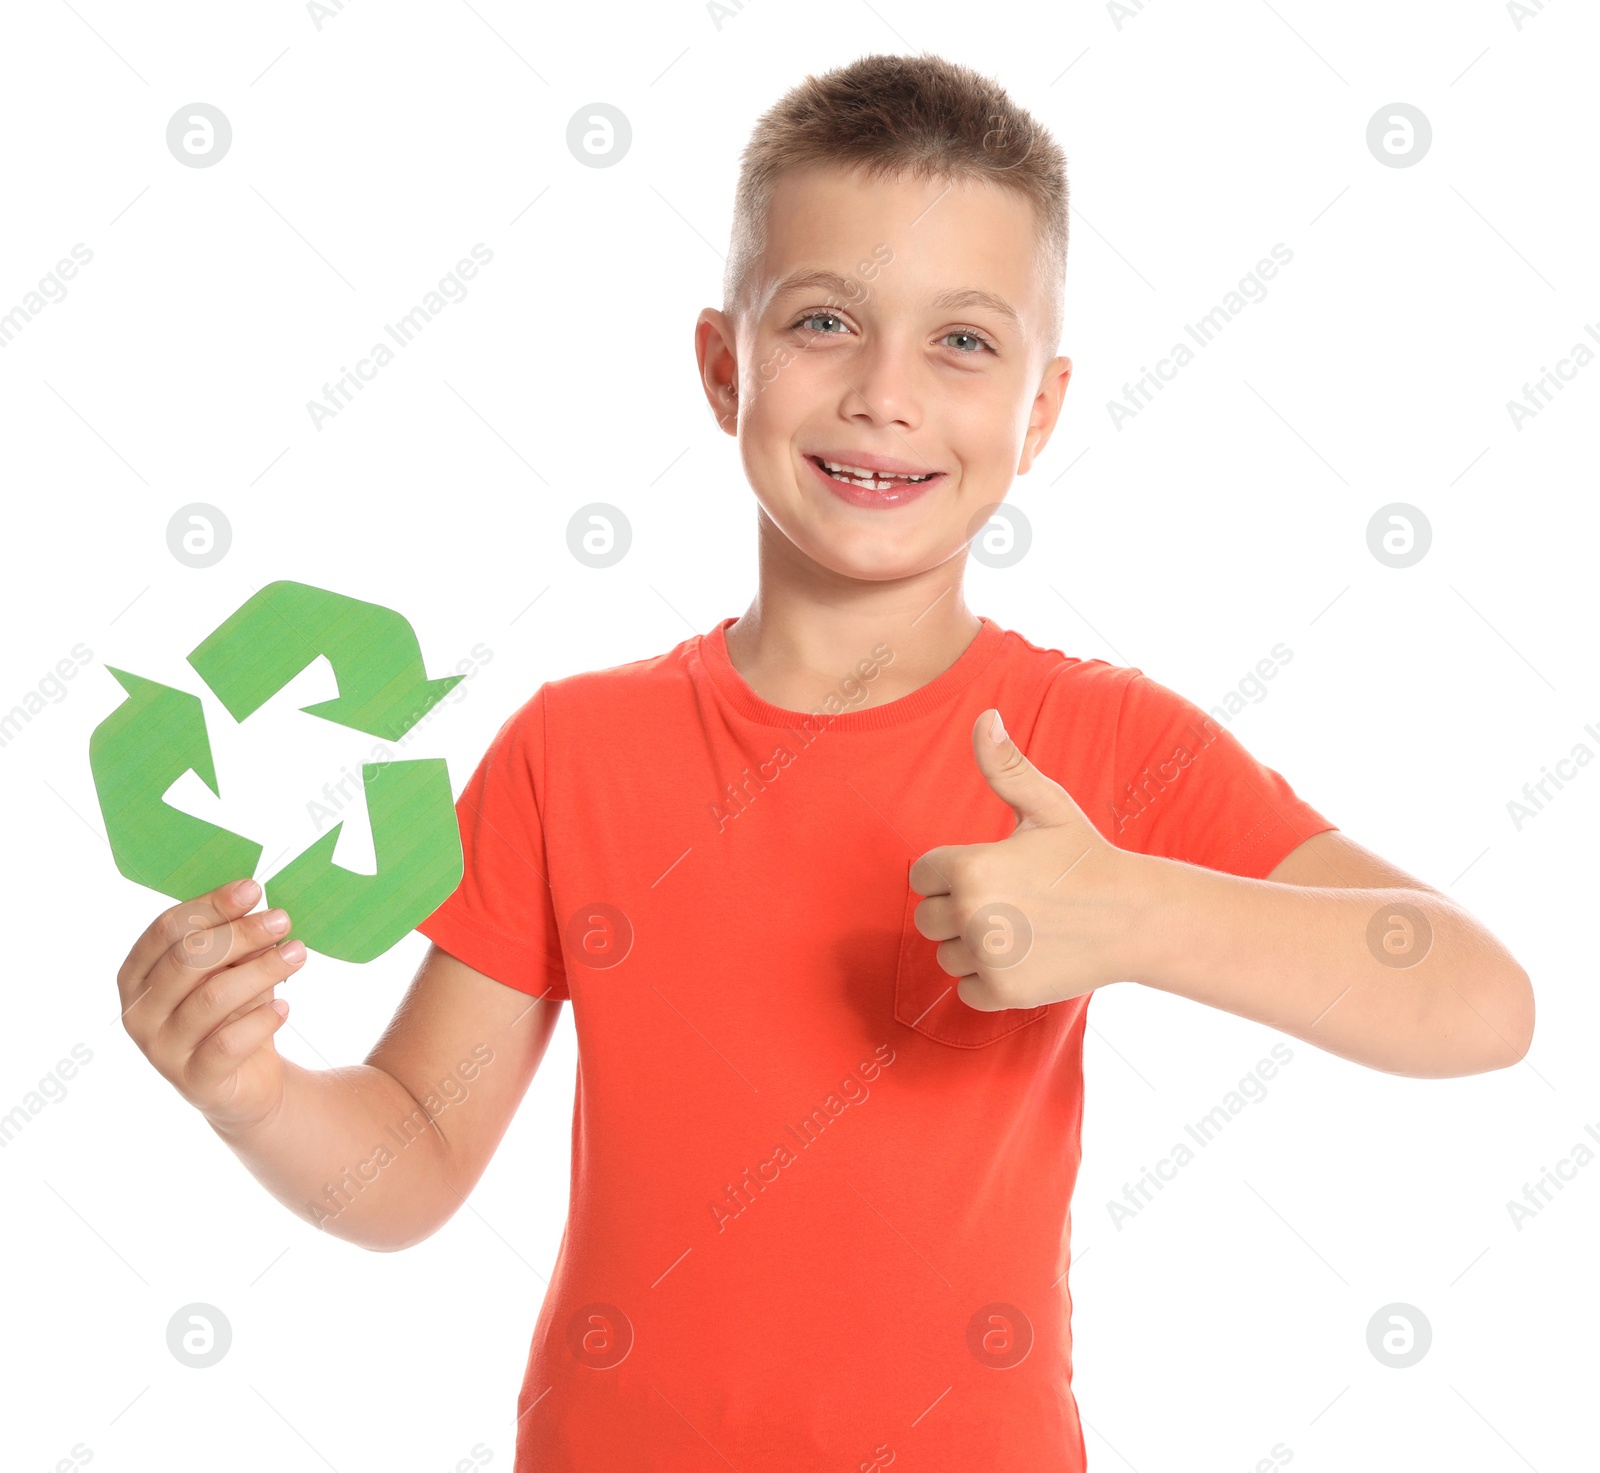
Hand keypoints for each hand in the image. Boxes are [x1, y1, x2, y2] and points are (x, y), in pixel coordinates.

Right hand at [117, 877, 306, 1131]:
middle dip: (240, 933)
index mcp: (137, 975)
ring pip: (211, 998)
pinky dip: (261, 1020)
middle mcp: (139, 1012)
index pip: (166, 930)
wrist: (244, 1083)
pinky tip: (284, 1007)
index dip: (210, 905)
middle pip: (188, 959)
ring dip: (262, 970)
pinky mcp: (194, 1081)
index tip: (254, 888)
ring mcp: (162, 1050)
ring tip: (298, 953)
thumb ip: (235, 945)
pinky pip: (228, 1044)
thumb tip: (260, 909)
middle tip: (283, 919)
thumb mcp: (232, 972)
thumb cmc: (232, 1013)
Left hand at [908, 709, 1150, 1010]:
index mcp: (969, 867)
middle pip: (927, 918)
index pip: (923, 875)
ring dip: (971, 946)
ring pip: (946, 955)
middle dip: (956, 910)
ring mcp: (987, 957)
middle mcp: (970, 915)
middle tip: (1006, 900)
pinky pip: (965, 989)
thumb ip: (1004, 766)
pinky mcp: (1002, 992)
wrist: (1135, 917)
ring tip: (1018, 927)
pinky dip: (988, 979)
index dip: (953, 872)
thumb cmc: (1085, 857)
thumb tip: (984, 717)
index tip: (992, 871)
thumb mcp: (1046, 806)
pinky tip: (1023, 956)